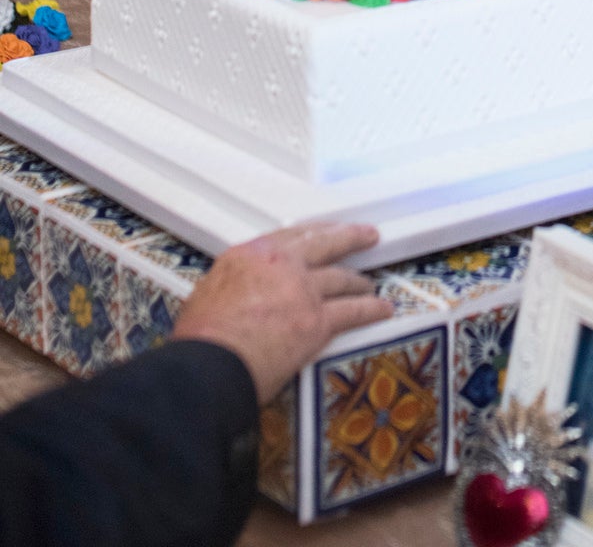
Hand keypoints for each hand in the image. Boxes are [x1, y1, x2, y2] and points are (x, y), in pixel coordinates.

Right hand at [171, 221, 392, 402]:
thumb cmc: (201, 341)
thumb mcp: (207, 294)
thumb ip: (233, 285)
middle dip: (350, 237)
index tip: (324, 234)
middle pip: (325, 243)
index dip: (314, 234)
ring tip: (370, 284)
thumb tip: (239, 295)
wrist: (208, 367)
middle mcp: (281, 264)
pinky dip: (371, 310)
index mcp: (250, 255)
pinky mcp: (317, 321)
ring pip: (342, 278)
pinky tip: (382, 309)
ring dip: (360, 281)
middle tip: (366, 235)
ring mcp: (303, 290)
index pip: (291, 236)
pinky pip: (354, 311)